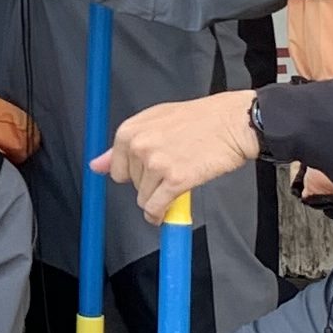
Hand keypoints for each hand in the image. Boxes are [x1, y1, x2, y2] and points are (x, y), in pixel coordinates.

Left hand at [99, 90, 261, 225]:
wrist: (234, 122)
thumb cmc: (202, 118)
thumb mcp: (157, 121)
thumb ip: (126, 145)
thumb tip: (97, 165)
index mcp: (131, 131)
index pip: (117, 169)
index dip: (135, 173)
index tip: (148, 172)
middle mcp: (140, 146)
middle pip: (132, 185)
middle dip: (150, 183)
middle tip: (171, 169)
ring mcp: (157, 164)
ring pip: (145, 199)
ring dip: (159, 198)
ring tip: (178, 182)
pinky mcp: (175, 181)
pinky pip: (157, 208)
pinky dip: (161, 215)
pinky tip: (169, 209)